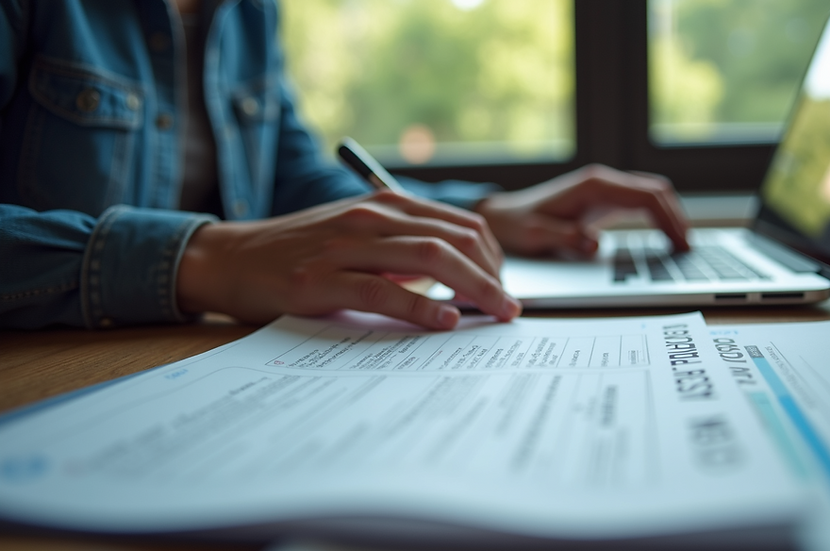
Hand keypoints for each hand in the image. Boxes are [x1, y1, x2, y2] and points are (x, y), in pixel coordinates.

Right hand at [176, 191, 520, 328]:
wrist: (231, 257)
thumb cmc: (299, 252)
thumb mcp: (357, 237)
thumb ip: (401, 249)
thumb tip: (454, 278)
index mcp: (384, 205)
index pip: (460, 225)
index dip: (492, 258)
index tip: (504, 287)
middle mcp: (371, 218)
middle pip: (454, 241)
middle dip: (493, 276)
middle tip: (511, 308)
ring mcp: (346, 246)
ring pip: (429, 259)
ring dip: (473, 289)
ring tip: (496, 313)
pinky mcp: (322, 280)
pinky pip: (384, 291)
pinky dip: (422, 306)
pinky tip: (445, 320)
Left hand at [476, 164, 689, 255]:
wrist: (501, 216)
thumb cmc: (517, 226)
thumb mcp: (537, 235)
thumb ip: (568, 238)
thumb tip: (596, 245)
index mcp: (593, 186)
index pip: (646, 197)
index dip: (668, 220)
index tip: (681, 243)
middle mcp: (602, 182)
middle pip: (655, 192)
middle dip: (676, 217)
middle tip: (688, 248)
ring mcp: (603, 189)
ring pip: (650, 195)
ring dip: (669, 216)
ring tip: (681, 245)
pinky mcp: (601, 200)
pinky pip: (638, 204)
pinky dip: (656, 217)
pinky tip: (663, 236)